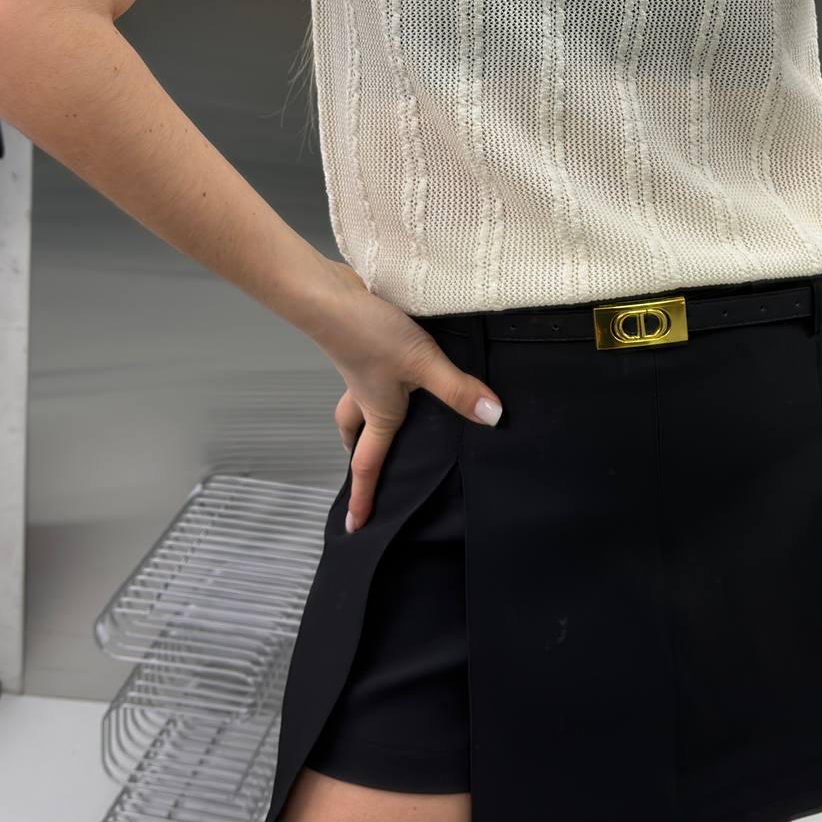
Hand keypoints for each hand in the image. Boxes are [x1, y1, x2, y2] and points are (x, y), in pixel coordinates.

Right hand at [304, 257, 504, 533]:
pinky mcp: (361, 343)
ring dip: (364, 414)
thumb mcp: (422, 363)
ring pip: (356, 402)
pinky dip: (375, 376)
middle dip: (360, 451)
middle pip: (356, 433)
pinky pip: (365, 372)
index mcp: (378, 412)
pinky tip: (395, 360)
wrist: (329, 295)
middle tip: (367, 461)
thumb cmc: (370, 334)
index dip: (364, 498)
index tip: (355, 527)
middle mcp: (364, 394)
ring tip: (386, 413)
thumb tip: (492, 418)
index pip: (369, 464)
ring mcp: (359, 368)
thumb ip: (456, 389)